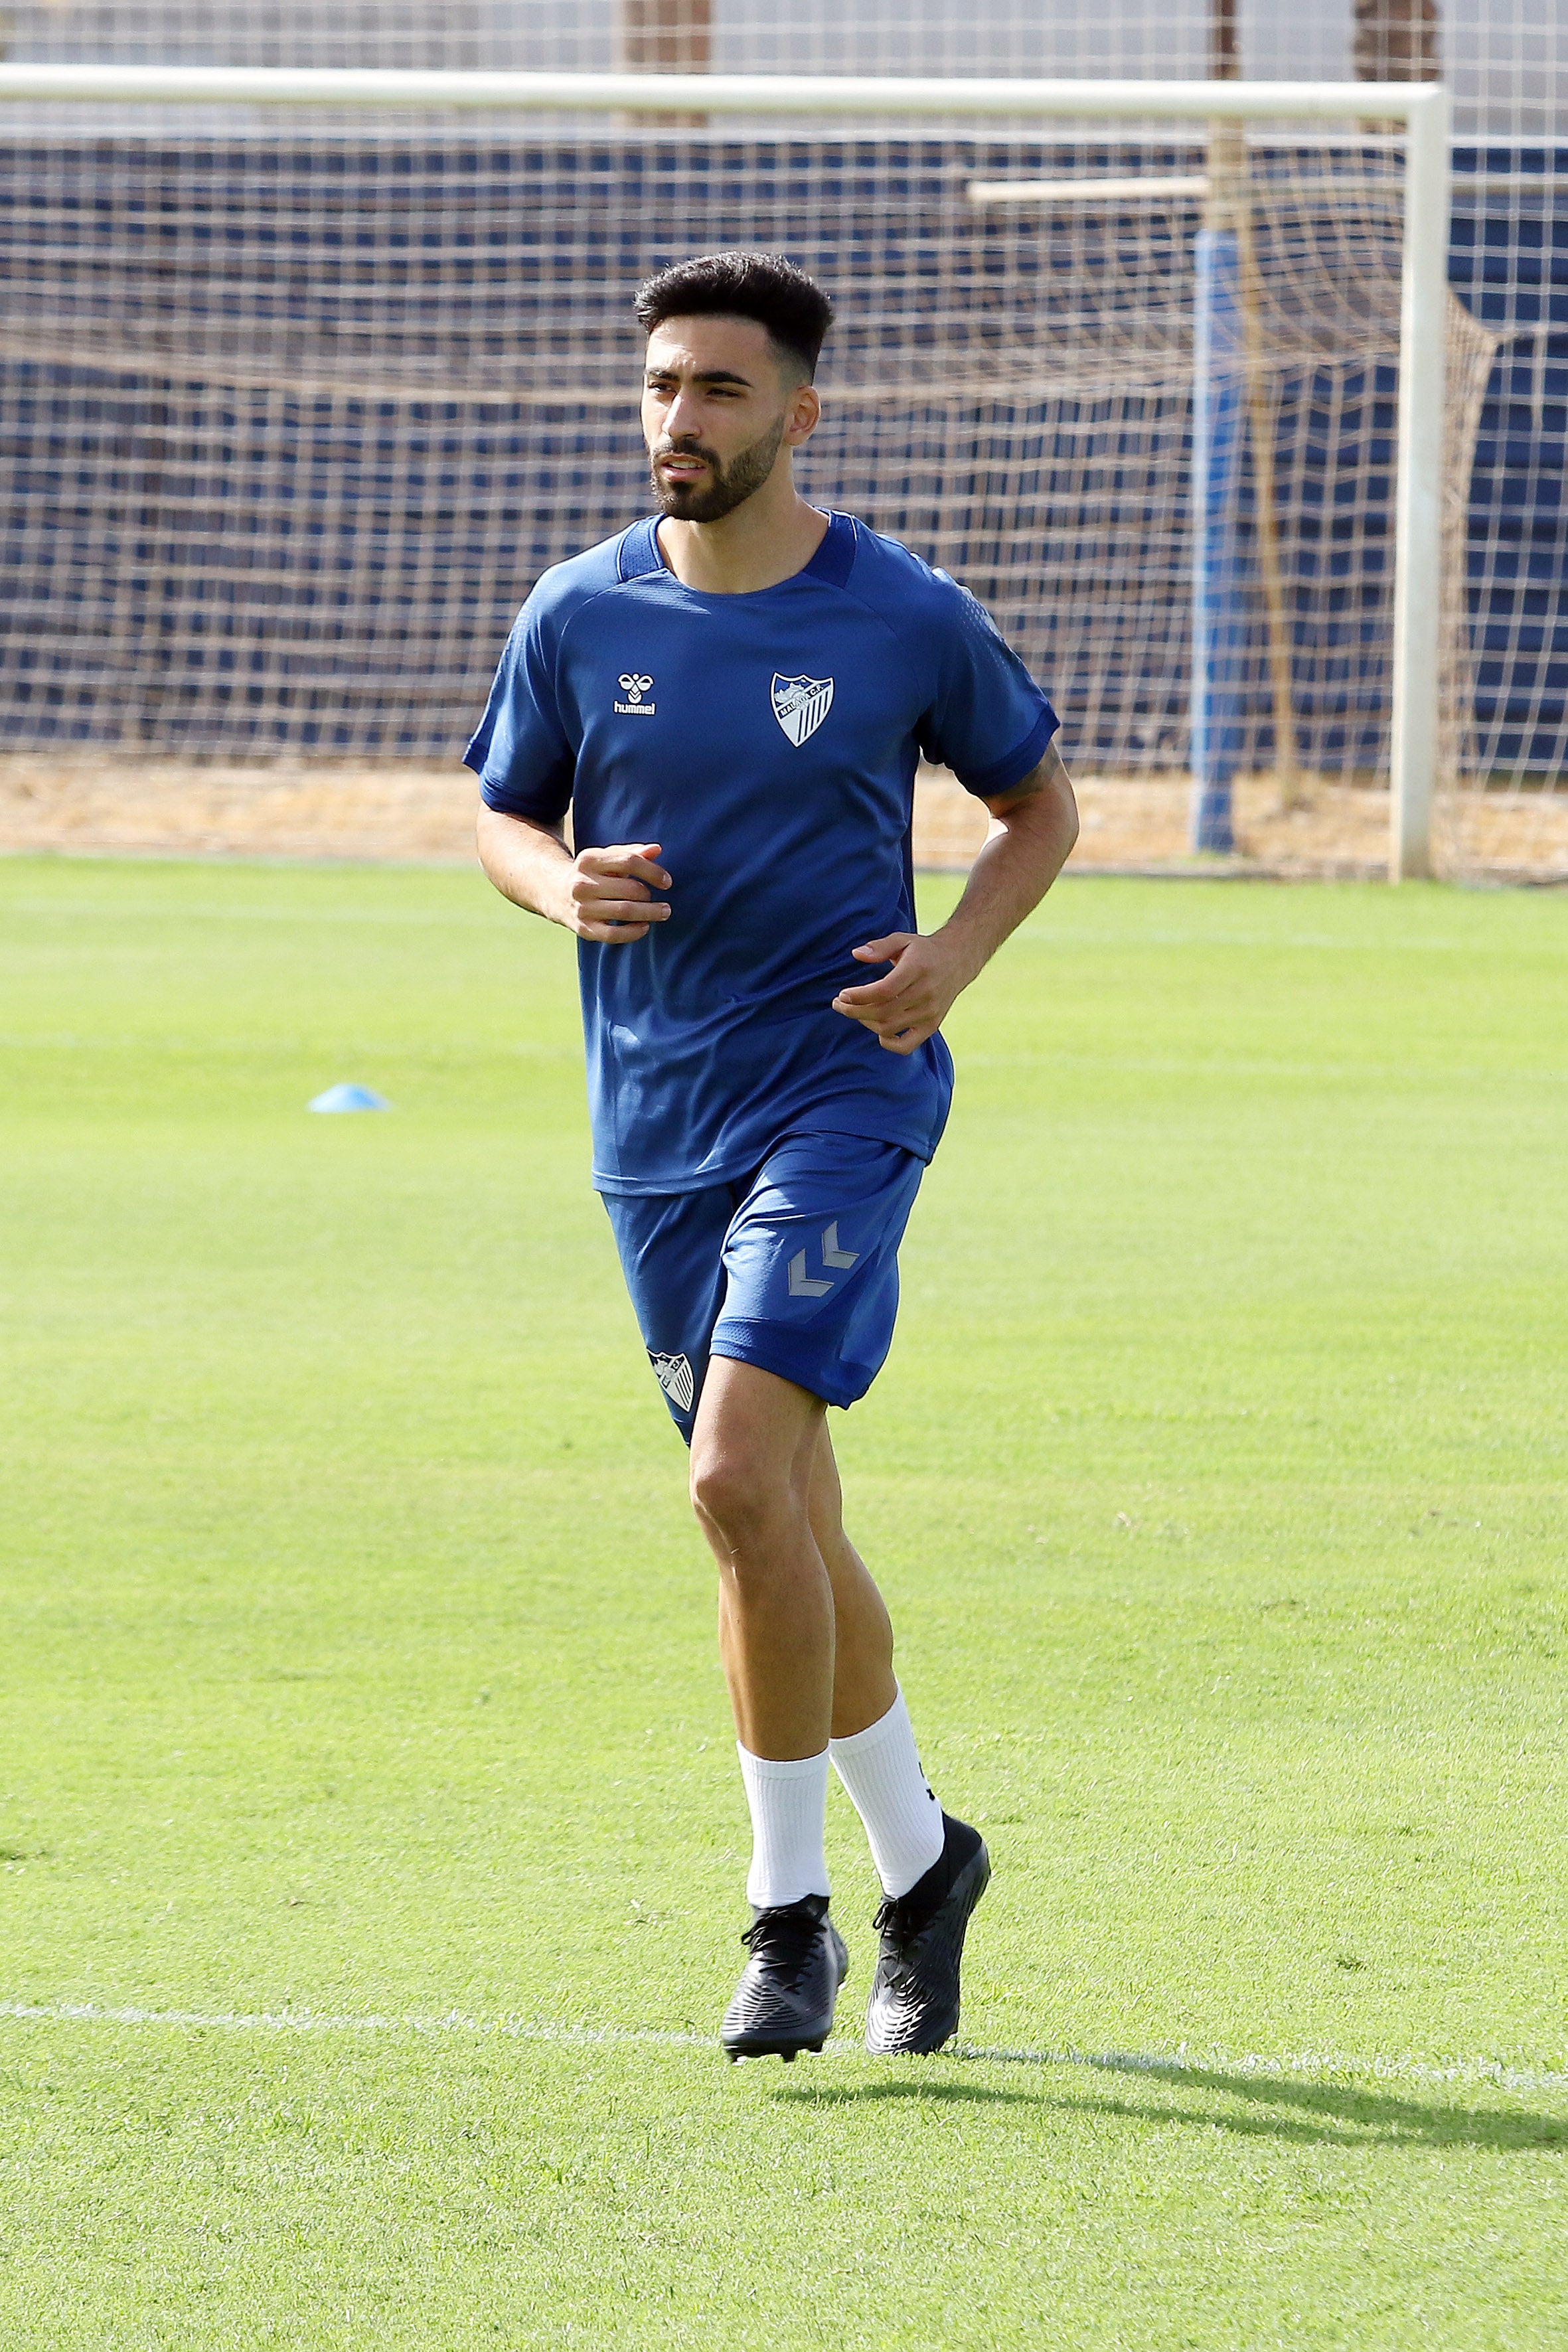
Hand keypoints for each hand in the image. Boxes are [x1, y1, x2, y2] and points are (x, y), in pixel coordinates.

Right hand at [562, 842, 670, 943]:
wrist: (556, 893)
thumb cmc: (591, 874)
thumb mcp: (606, 858)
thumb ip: (631, 853)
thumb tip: (656, 849)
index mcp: (589, 860)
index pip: (629, 861)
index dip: (653, 872)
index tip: (667, 882)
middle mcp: (582, 883)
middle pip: (629, 888)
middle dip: (651, 896)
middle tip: (664, 903)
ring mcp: (582, 907)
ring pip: (624, 911)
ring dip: (649, 913)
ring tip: (663, 912)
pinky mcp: (584, 928)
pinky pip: (613, 934)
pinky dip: (633, 932)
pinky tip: (644, 927)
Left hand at [830, 931, 970, 1054]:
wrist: (958, 960)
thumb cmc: (923, 950)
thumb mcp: (902, 939)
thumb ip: (879, 946)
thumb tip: (856, 954)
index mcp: (917, 969)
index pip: (884, 991)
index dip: (859, 996)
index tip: (842, 995)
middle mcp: (926, 993)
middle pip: (883, 1012)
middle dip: (854, 1011)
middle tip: (838, 1004)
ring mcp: (930, 1012)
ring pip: (889, 1028)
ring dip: (866, 1023)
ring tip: (855, 1012)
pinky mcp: (932, 1025)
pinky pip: (907, 1046)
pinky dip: (888, 1043)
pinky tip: (878, 1030)